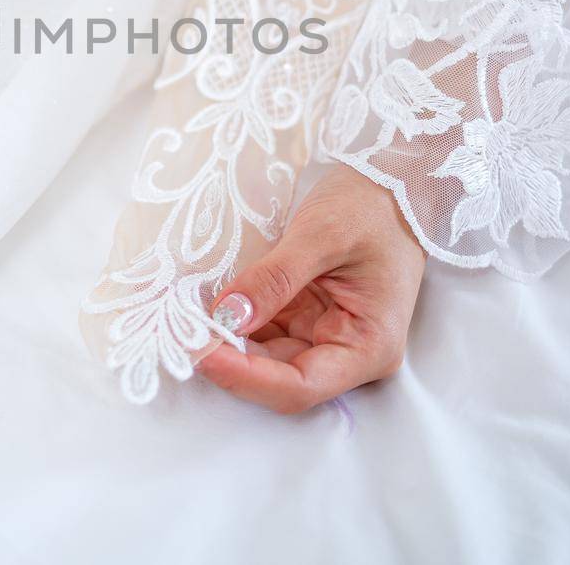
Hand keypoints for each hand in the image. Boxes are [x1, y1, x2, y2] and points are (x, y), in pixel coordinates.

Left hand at [197, 165, 424, 413]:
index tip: (200, 351)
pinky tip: (202, 308)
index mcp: (368, 346)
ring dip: (225, 344)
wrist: (392, 182)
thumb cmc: (372, 207)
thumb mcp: (321, 235)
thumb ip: (274, 279)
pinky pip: (263, 332)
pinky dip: (233, 323)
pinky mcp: (305, 318)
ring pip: (264, 358)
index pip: (299, 387)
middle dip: (228, 361)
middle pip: (278, 378)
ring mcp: (324, 336)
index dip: (245, 377)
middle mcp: (347, 352)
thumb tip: (226, 317)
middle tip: (177, 334)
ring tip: (181, 321)